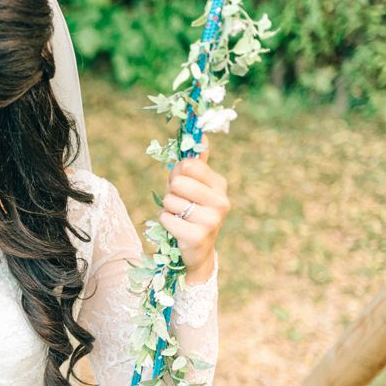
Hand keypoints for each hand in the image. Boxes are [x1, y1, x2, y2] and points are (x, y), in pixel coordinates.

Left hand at [158, 135, 229, 283]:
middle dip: (171, 192)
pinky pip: (165, 218)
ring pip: (169, 200)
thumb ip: (198, 163)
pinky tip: (177, 229)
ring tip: (180, 218)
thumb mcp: (198, 187)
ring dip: (168, 209)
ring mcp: (211, 220)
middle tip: (180, 204)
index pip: (188, 165)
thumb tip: (202, 134)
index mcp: (219, 185)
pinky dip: (165, 222)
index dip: (177, 173)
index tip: (182, 184)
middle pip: (178, 182)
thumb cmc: (193, 212)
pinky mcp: (197, 236)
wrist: (199, 251)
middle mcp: (220, 201)